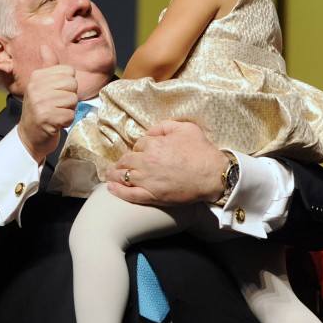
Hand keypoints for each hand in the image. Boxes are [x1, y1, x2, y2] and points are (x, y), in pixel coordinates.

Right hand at [17, 46, 78, 161]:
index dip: (67, 85)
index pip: (69, 71)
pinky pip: (70, 115)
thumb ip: (48, 66)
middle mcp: (36, 87)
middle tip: (56, 105)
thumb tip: (45, 46)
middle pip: (73, 85)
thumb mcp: (41, 85)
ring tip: (56, 114)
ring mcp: (40, 102)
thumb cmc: (40, 109)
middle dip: (69, 98)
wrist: (30, 136)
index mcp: (37, 76)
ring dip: (68, 110)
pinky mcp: (47, 118)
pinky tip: (55, 123)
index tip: (55, 94)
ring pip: (73, 100)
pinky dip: (66, 122)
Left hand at [105, 120, 226, 205]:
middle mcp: (147, 162)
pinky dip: (118, 191)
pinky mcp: (152, 196)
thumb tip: (151, 131)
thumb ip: (165, 126)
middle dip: (121, 162)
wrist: (213, 175)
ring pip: (124, 176)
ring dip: (114, 175)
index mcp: (154, 145)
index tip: (142, 152)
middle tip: (117, 164)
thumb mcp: (186, 129)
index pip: (138, 145)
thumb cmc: (202, 151)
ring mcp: (148, 181)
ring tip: (109, 175)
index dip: (140, 148)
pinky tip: (111, 188)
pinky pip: (130, 194)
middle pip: (126, 160)